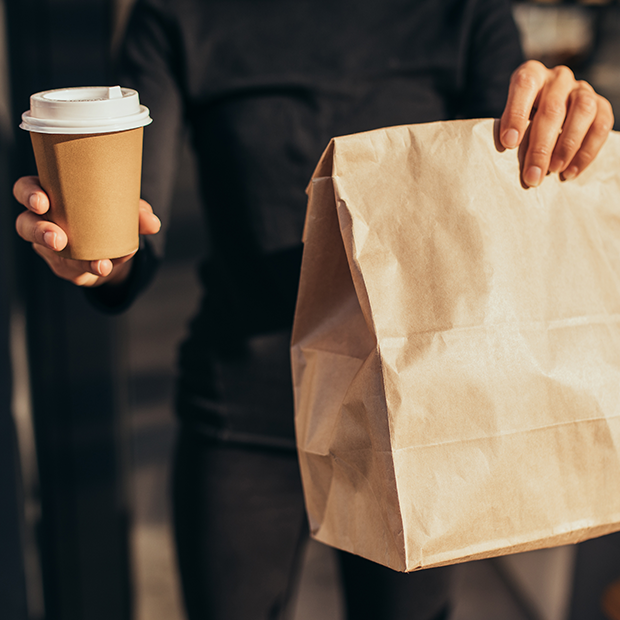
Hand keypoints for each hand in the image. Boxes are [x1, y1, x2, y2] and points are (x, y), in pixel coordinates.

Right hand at [13, 175, 160, 286]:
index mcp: (51, 194)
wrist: (110, 242)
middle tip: (58, 239)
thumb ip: (137, 212)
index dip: (29, 195)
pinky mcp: (64, 266)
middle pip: (27, 226)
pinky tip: (107, 267)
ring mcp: (50, 246)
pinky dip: (93, 268)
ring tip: (99, 264)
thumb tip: (153, 223)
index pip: (26, 190)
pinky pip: (74, 270)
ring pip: (52, 254)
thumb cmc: (108, 212)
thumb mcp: (123, 207)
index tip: (43, 202)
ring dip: (75, 260)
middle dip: (41, 232)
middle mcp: (42, 220)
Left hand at [499, 60, 613, 187]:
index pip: (525, 85)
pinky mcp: (600, 105)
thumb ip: (510, 131)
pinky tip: (569, 172)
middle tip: (532, 176)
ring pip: (583, 111)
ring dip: (567, 146)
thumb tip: (508, 153)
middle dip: (541, 147)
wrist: (548, 118)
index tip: (508, 143)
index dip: (516, 114)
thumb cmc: (522, 122)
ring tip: (554, 170)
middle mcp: (558, 78)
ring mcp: (582, 90)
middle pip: (552, 108)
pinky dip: (586, 152)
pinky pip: (601, 126)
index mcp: (532, 74)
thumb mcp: (510, 120)